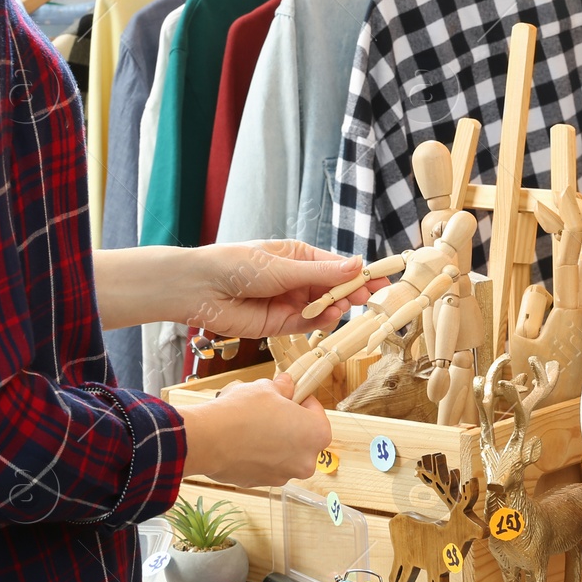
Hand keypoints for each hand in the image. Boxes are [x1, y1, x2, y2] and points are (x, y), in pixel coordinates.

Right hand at [176, 373, 331, 487]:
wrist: (208, 439)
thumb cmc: (242, 413)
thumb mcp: (266, 388)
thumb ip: (283, 387)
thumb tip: (287, 384)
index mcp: (316, 434)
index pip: (317, 413)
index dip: (302, 401)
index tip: (290, 396)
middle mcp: (306, 460)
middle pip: (303, 437)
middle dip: (289, 424)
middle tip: (271, 411)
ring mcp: (284, 475)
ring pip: (284, 453)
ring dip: (275, 441)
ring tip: (253, 426)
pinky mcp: (262, 483)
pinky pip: (266, 465)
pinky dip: (259, 455)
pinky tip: (243, 442)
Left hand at [186, 241, 389, 338]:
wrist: (199, 289)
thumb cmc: (236, 265)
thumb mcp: (283, 266)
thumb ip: (322, 273)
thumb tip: (358, 265)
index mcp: (297, 257)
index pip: (336, 266)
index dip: (359, 273)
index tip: (382, 280)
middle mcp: (295, 280)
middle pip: (333, 289)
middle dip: (352, 292)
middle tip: (371, 297)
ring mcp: (288, 303)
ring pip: (323, 308)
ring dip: (337, 307)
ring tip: (348, 305)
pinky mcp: (279, 325)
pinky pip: (307, 324)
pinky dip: (319, 321)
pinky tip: (328, 316)